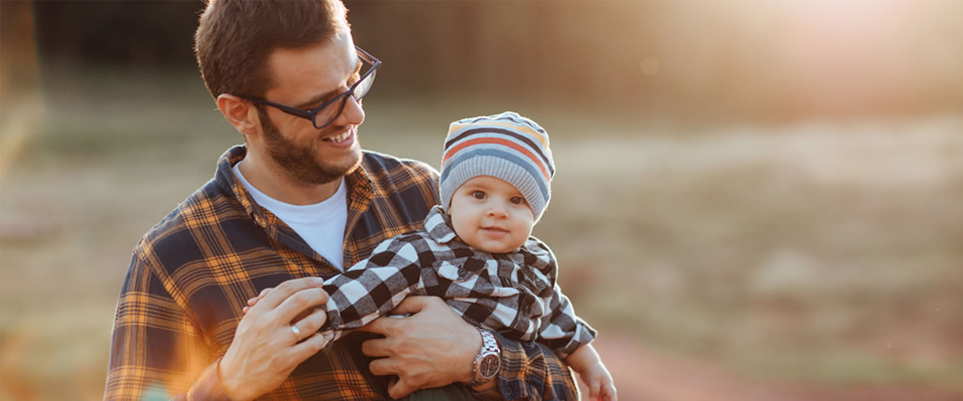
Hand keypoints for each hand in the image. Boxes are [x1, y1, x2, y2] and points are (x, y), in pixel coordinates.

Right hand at [219, 277, 330, 400]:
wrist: (235, 378)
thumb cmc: (246, 346)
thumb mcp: (250, 321)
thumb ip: (268, 305)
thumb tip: (292, 290)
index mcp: (258, 312)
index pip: (285, 288)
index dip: (305, 282)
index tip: (317, 282)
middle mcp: (267, 325)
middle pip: (301, 300)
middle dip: (318, 295)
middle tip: (324, 296)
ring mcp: (277, 343)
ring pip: (311, 322)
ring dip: (321, 317)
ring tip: (321, 317)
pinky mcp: (286, 360)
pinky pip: (313, 344)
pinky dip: (320, 339)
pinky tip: (317, 338)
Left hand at [357, 296, 479, 398]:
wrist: (471, 352)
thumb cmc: (453, 327)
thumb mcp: (433, 304)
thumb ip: (409, 301)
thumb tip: (393, 303)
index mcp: (399, 327)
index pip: (368, 326)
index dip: (363, 325)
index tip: (363, 327)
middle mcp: (397, 348)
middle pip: (366, 349)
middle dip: (370, 345)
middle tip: (379, 344)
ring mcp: (403, 367)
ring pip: (374, 369)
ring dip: (379, 364)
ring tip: (387, 361)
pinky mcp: (412, 382)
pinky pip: (392, 391)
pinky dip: (392, 386)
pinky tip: (398, 379)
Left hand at [579, 362, 616, 400]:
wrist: (586, 364)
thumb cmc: (591, 370)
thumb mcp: (593, 380)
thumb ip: (594, 391)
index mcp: (608, 385)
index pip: (612, 396)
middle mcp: (606, 388)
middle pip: (609, 399)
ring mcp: (602, 389)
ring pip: (603, 400)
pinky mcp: (596, 390)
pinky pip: (598, 398)